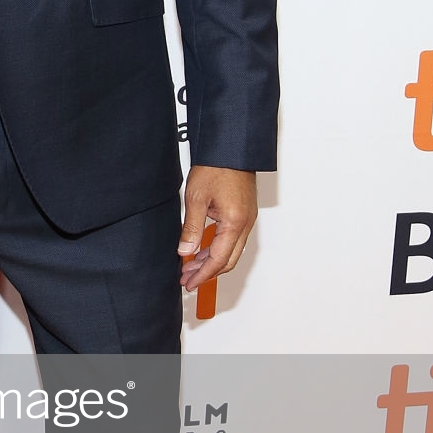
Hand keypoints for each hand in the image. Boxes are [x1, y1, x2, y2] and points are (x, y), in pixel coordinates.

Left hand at [179, 166, 256, 292]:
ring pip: (231, 251)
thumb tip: (185, 251)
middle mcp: (245, 224)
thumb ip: (191, 229)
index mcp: (235, 222)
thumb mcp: (196, 198)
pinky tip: (202, 249)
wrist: (230, 148)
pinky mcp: (244, 213)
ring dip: (212, 261)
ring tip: (190, 266)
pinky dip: (218, 249)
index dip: (203, 275)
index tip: (189, 283)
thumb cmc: (216, 167)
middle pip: (228, 261)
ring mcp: (247, 219)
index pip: (219, 260)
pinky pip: (233, 240)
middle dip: (207, 273)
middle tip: (187, 279)